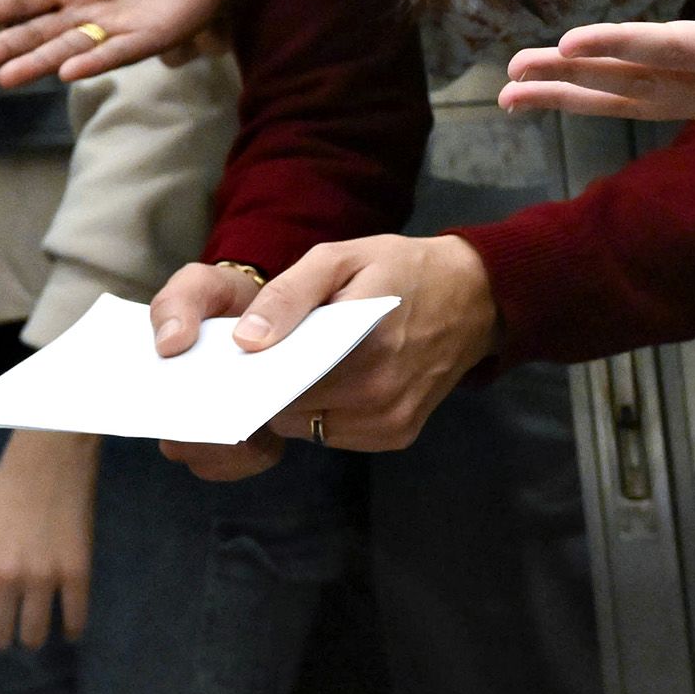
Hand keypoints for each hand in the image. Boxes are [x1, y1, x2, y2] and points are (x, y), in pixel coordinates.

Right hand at [0, 0, 238, 85]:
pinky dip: (91, 63)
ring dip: (37, 64)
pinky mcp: (144, 41)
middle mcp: (81, 14)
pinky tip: (67, 73)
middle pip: (35, 35)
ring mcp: (110, 31)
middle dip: (3, 49)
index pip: (20, 2)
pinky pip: (114, 54)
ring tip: (6, 77)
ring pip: (65, 51)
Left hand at [0, 429, 97, 657]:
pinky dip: (70, 630)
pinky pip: (74, 622)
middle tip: (6, 632)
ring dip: (33, 636)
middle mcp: (4, 576)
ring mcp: (43, 577)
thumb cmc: (8, 488)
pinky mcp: (78, 574)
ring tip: (34, 627)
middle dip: (1, 639)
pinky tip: (68, 627)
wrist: (51, 456)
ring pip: (34, 637)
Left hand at [148, 236, 500, 480]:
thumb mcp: (338, 258)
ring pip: (308, 427)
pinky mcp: (398, 436)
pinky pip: (335, 434)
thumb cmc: (399, 268)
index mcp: (365, 347)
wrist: (473, 297)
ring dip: (291, 402)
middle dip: (263, 388)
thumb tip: (248, 341)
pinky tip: (321, 379)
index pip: (281, 381)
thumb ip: (288, 296)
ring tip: (287, 364)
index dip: (245, 376)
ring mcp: (392, 422)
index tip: (221, 365)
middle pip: (290, 410)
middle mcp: (381, 396)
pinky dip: (320, 412)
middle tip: (248, 361)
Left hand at [503, 0, 694, 126]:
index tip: (570, 42)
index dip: (624, 46)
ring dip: (568, 97)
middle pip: (639, 87)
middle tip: (510, 74)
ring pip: (631, 102)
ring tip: (508, 94)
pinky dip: (593, 98)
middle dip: (573, 80)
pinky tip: (550, 93)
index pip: (680, 50)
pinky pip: (640, 103)